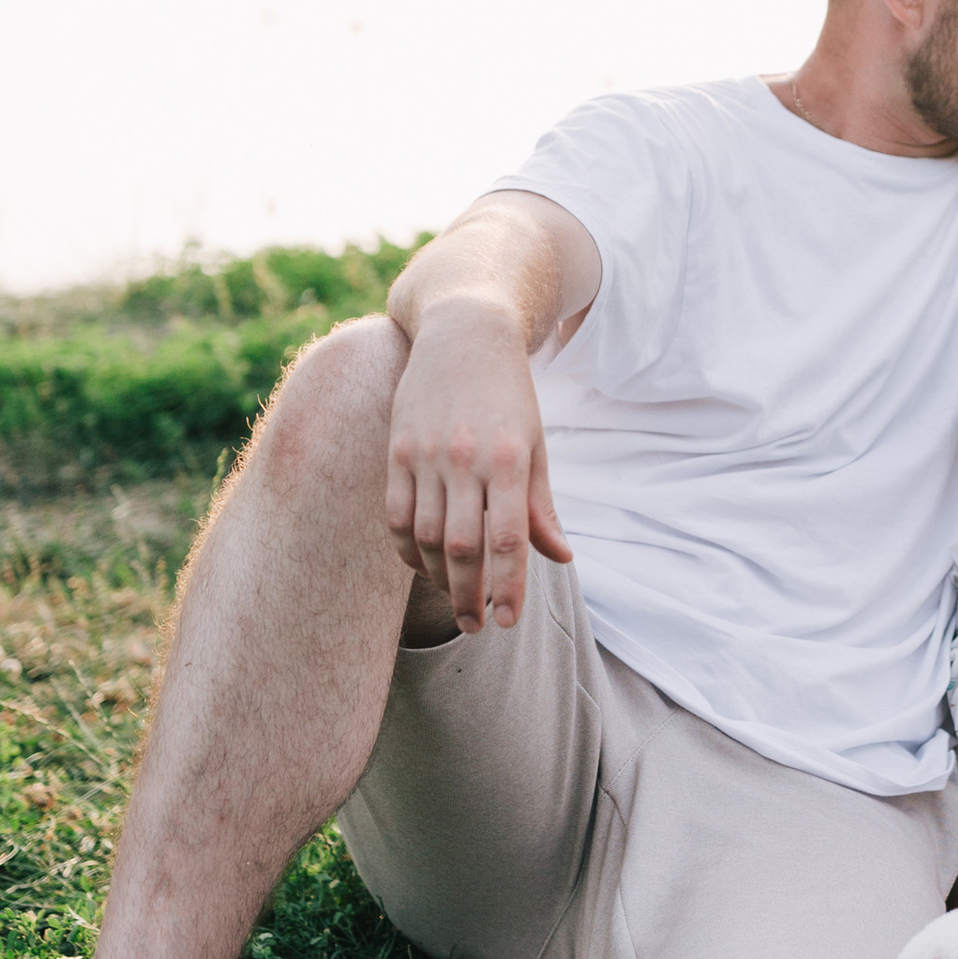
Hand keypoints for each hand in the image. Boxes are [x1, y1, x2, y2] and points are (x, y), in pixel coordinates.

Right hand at [384, 298, 572, 634]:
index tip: (508, 621)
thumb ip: (542, 506)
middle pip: (464, 547)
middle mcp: (465, 459)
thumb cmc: (510, 394)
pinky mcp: (396, 450)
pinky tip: (423, 566)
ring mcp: (425, 455)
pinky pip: (396, 515)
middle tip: (476, 627)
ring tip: (455, 600)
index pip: (508, 539)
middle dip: (469, 596)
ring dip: (439, 578)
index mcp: (510, 459)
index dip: (508, 587)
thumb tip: (561, 558)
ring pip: (427, 536)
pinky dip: (408, 549)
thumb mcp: (536, 444)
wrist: (465, 331)